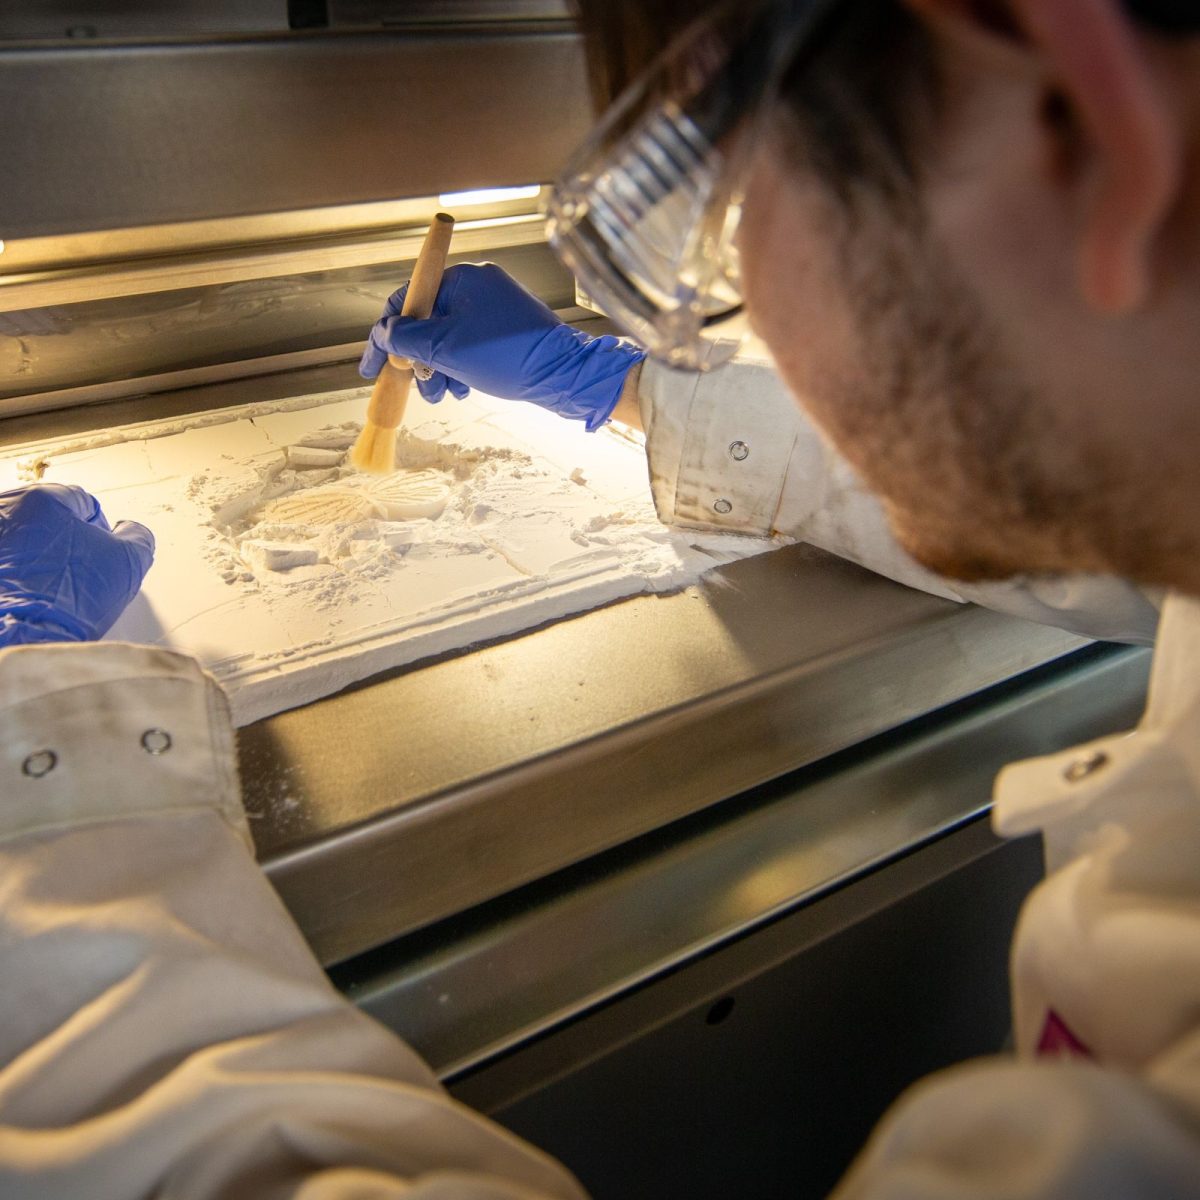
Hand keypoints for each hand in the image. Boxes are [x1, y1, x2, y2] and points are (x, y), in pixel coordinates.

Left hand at [0, 484, 154, 646]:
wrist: (23, 636)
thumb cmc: (71, 598)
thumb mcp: (129, 561)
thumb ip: (138, 536)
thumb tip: (131, 532)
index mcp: (44, 498)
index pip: (84, 503)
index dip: (101, 530)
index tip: (101, 555)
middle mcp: (7, 510)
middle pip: (50, 518)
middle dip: (68, 540)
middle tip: (79, 572)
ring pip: (27, 540)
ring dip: (41, 556)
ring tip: (52, 587)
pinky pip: (8, 560)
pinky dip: (18, 572)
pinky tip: (30, 593)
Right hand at [360, 263, 644, 430]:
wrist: (566, 374)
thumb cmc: (508, 355)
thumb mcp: (447, 348)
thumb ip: (408, 339)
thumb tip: (383, 333)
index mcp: (462, 279)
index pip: (407, 300)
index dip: (384, 336)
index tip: (372, 368)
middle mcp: (478, 288)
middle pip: (427, 322)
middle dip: (417, 360)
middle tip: (419, 388)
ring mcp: (494, 310)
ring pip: (448, 339)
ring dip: (438, 369)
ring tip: (443, 395)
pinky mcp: (507, 332)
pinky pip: (470, 346)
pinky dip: (460, 367)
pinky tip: (463, 389)